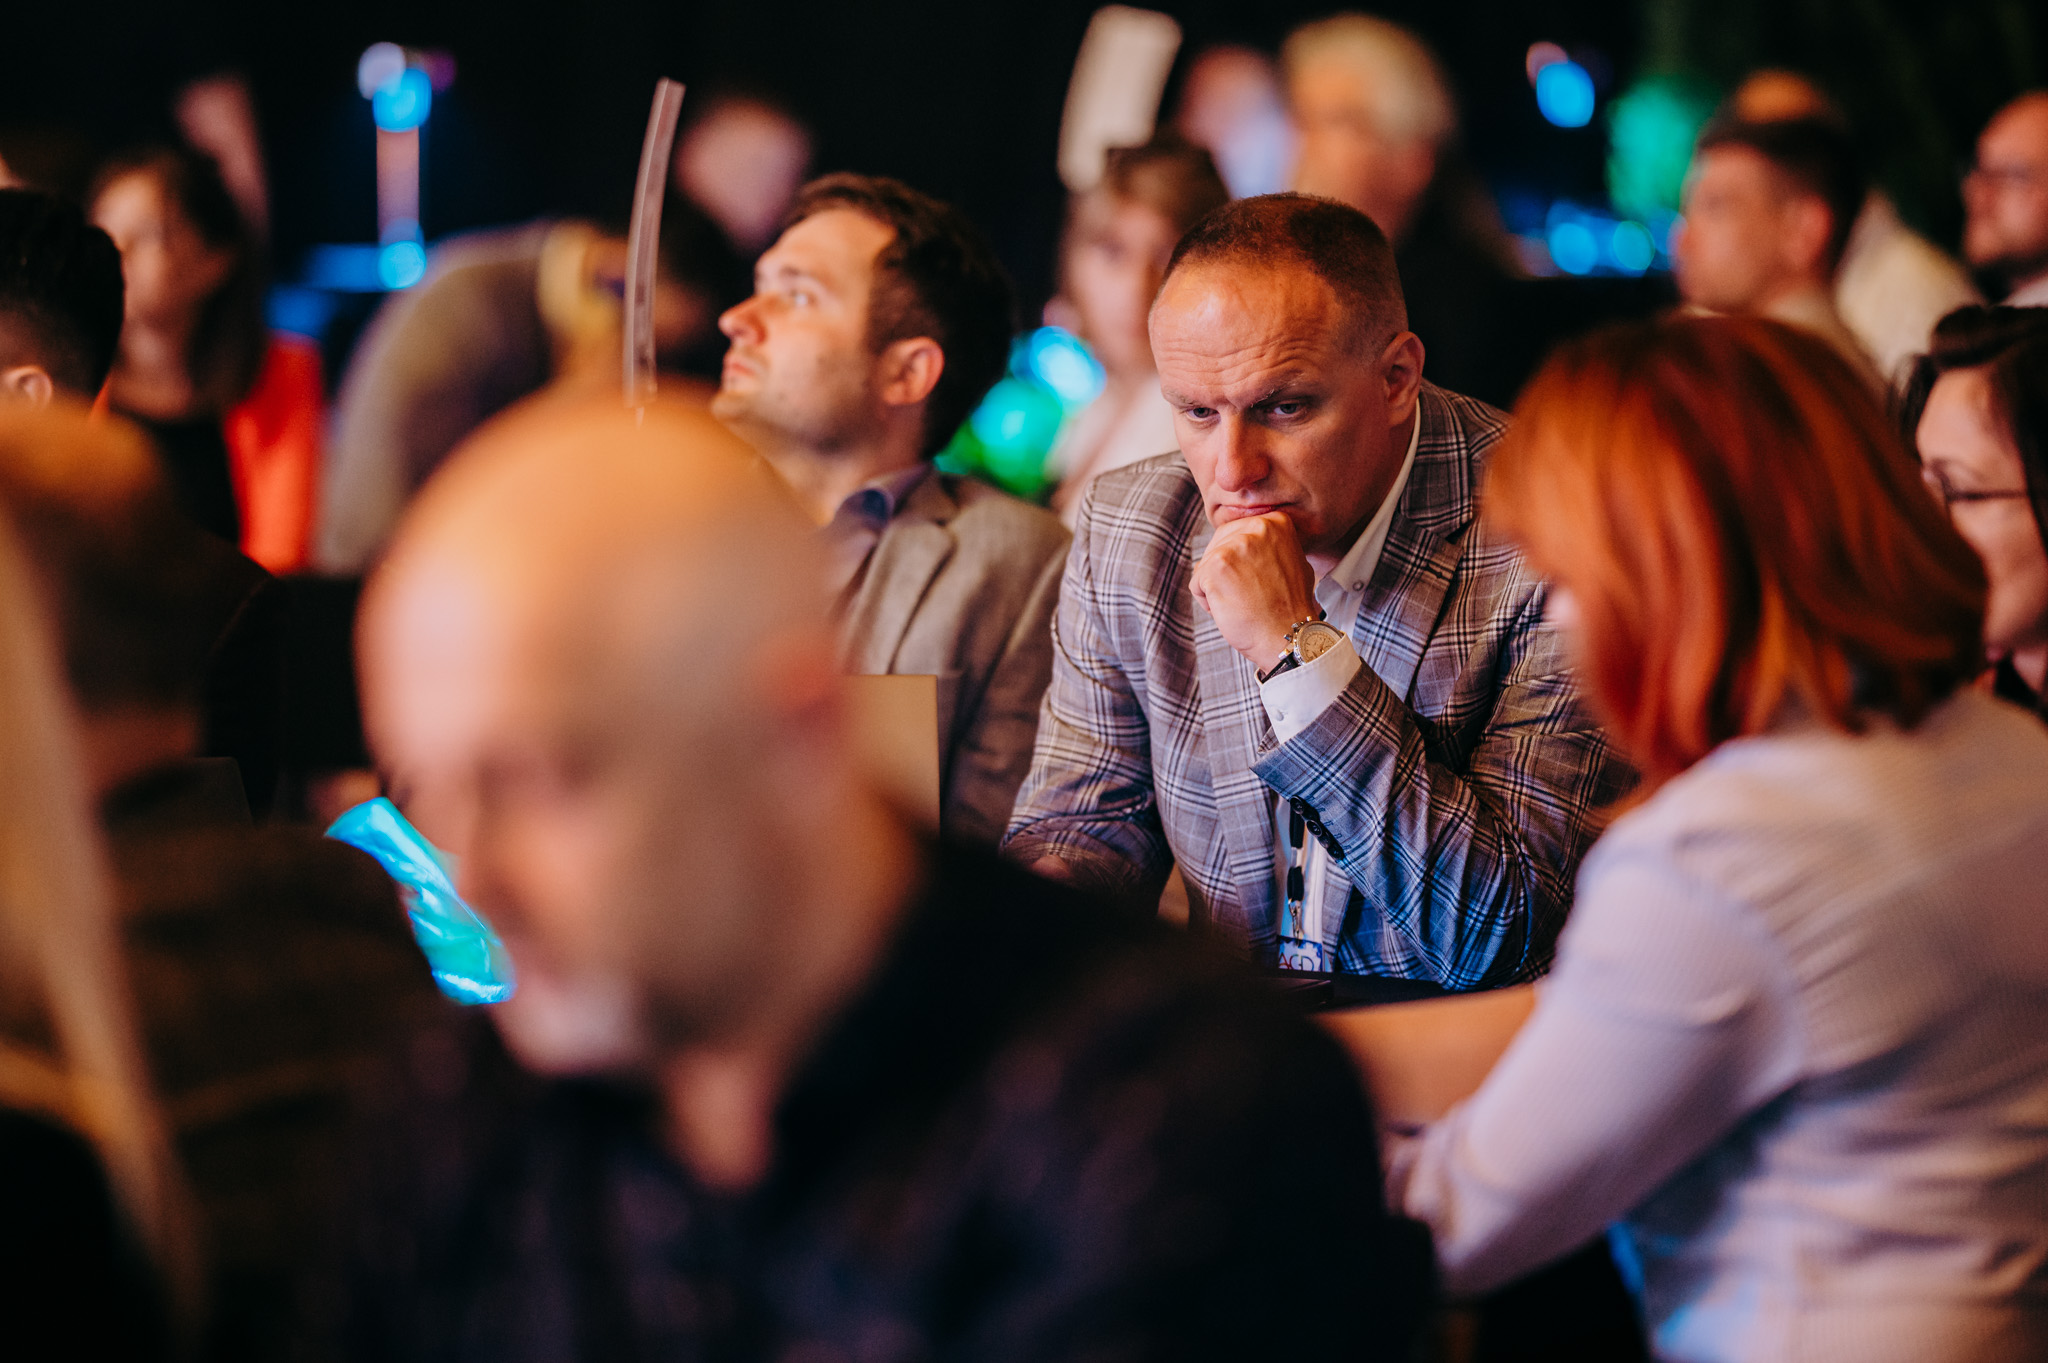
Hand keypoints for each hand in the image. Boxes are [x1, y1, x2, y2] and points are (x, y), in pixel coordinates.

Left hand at [1190, 512, 1319, 670]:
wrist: (1289, 635)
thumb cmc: (1289, 606)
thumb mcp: (1292, 560)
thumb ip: (1270, 544)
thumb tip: (1247, 539)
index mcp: (1275, 522)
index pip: (1236, 532)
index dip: (1238, 560)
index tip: (1254, 579)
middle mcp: (1255, 528)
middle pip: (1217, 546)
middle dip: (1225, 573)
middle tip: (1248, 594)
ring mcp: (1233, 546)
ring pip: (1206, 566)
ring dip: (1217, 588)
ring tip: (1243, 602)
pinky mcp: (1215, 567)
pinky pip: (1197, 583)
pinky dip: (1208, 602)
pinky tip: (1232, 610)